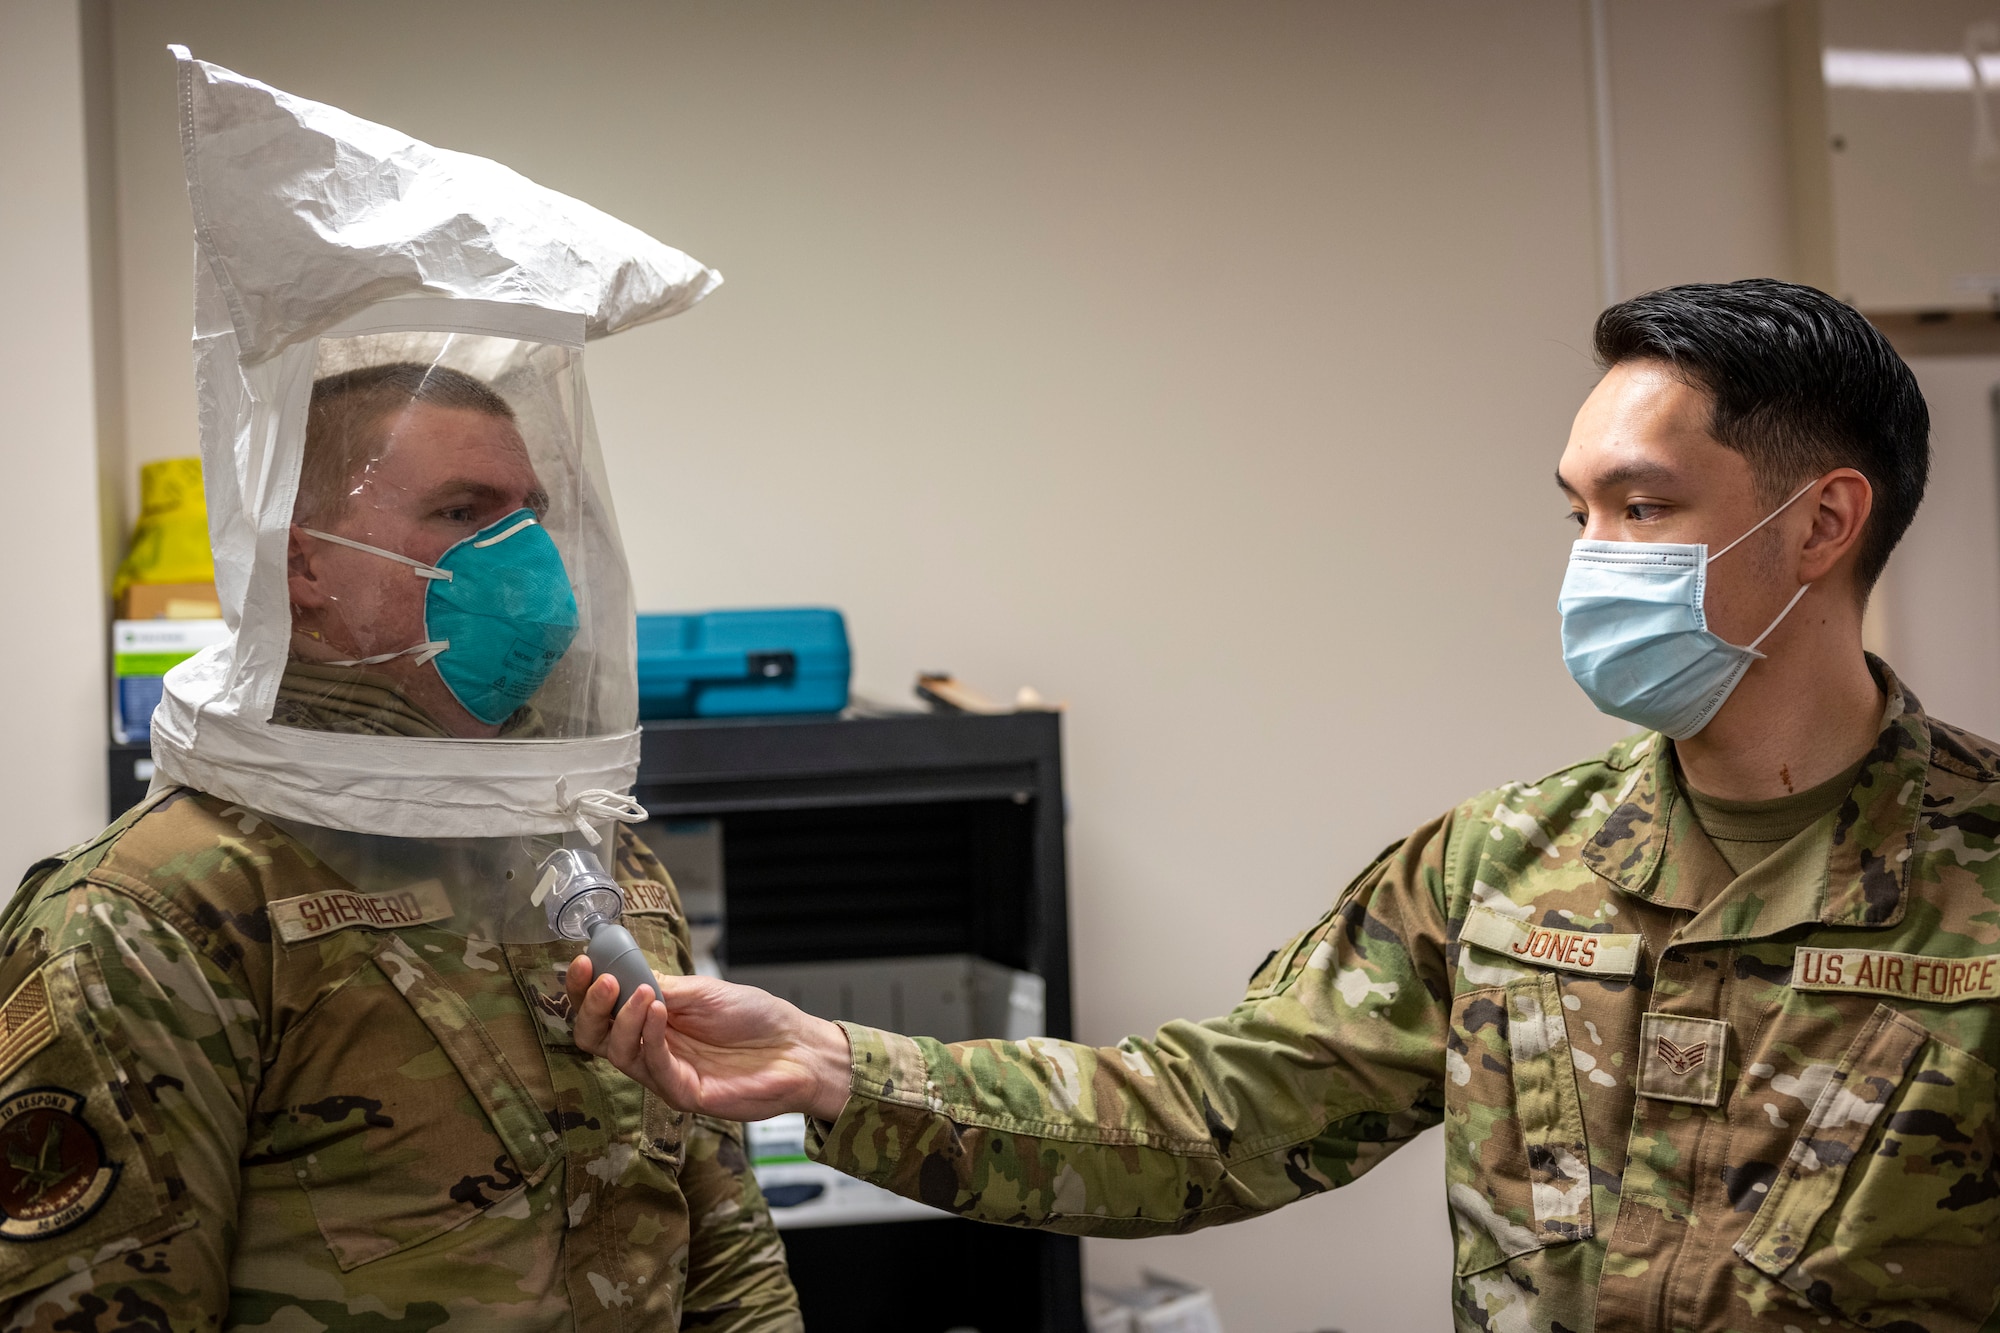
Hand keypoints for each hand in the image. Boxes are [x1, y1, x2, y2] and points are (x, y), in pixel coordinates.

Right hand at [565, 956, 853, 1122]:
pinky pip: (654, 1066)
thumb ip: (662, 986)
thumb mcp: (703, 991)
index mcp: (650, 1021)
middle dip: (592, 1007)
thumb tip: (618, 971)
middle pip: (596, 1036)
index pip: (602, 1010)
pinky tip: (659, 1011)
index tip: (582, 962)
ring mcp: (664, 1074)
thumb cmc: (755, 1018)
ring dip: (624, 1017)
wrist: (798, 1048)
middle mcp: (649, 1049)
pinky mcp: (683, 1093)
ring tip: (643, 992)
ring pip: (618, 1052)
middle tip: (603, 980)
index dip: (585, 989)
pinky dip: (650, 1036)